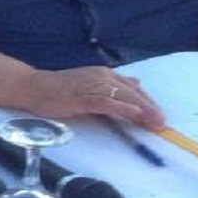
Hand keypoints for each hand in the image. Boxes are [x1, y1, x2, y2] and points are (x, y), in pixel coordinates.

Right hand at [20, 67, 166, 130]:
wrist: (34, 87)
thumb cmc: (61, 89)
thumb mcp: (91, 84)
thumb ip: (112, 85)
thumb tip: (135, 83)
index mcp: (104, 74)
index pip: (132, 88)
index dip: (147, 102)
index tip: (159, 116)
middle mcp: (101, 76)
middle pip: (131, 92)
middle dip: (149, 107)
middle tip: (163, 123)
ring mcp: (91, 86)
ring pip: (122, 96)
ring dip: (141, 109)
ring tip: (155, 121)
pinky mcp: (82, 96)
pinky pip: (105, 102)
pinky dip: (121, 107)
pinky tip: (133, 114)